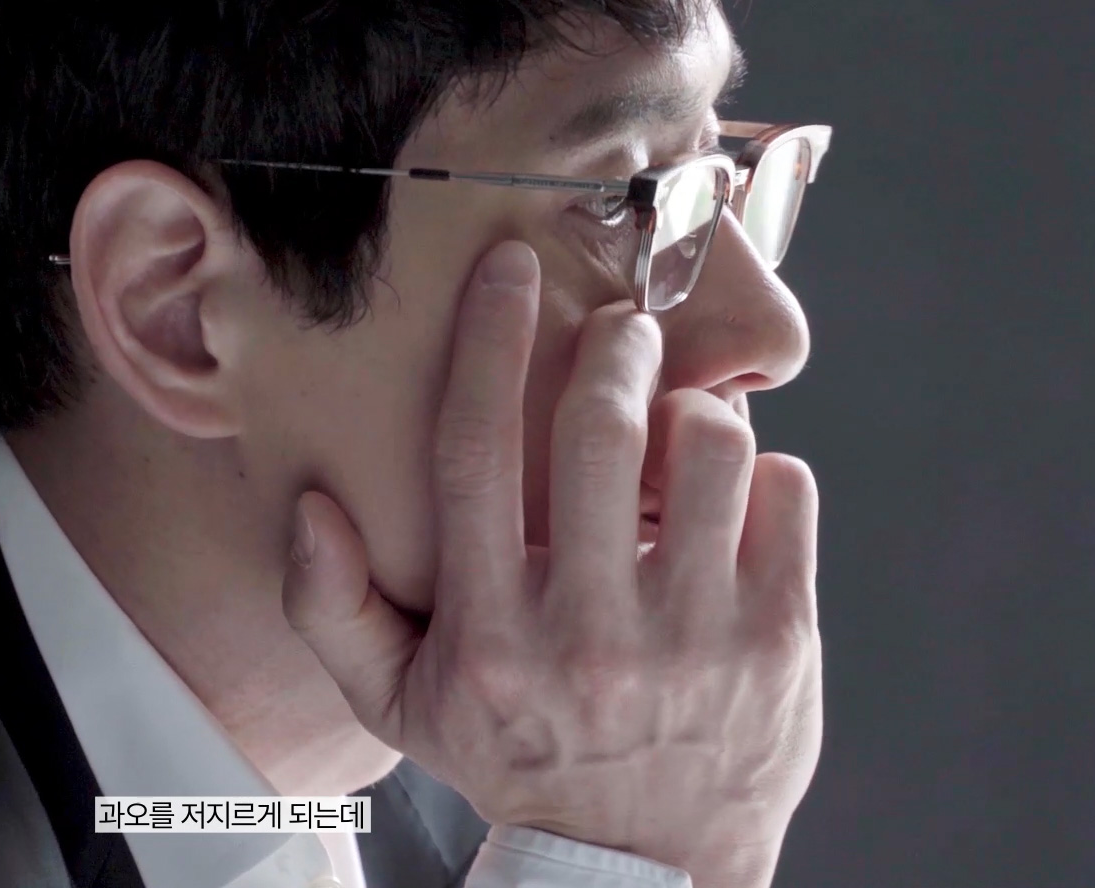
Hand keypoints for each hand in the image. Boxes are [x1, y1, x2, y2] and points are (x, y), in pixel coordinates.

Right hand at [281, 240, 821, 887]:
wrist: (642, 867)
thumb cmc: (516, 763)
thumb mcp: (398, 706)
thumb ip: (333, 608)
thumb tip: (310, 505)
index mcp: (490, 633)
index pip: (477, 452)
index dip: (488, 341)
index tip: (507, 267)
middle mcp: (589, 631)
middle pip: (598, 429)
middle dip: (614, 346)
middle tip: (620, 327)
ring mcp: (692, 638)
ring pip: (709, 447)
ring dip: (695, 409)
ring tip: (678, 427)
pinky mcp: (777, 643)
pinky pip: (783, 494)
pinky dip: (760, 470)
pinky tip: (729, 498)